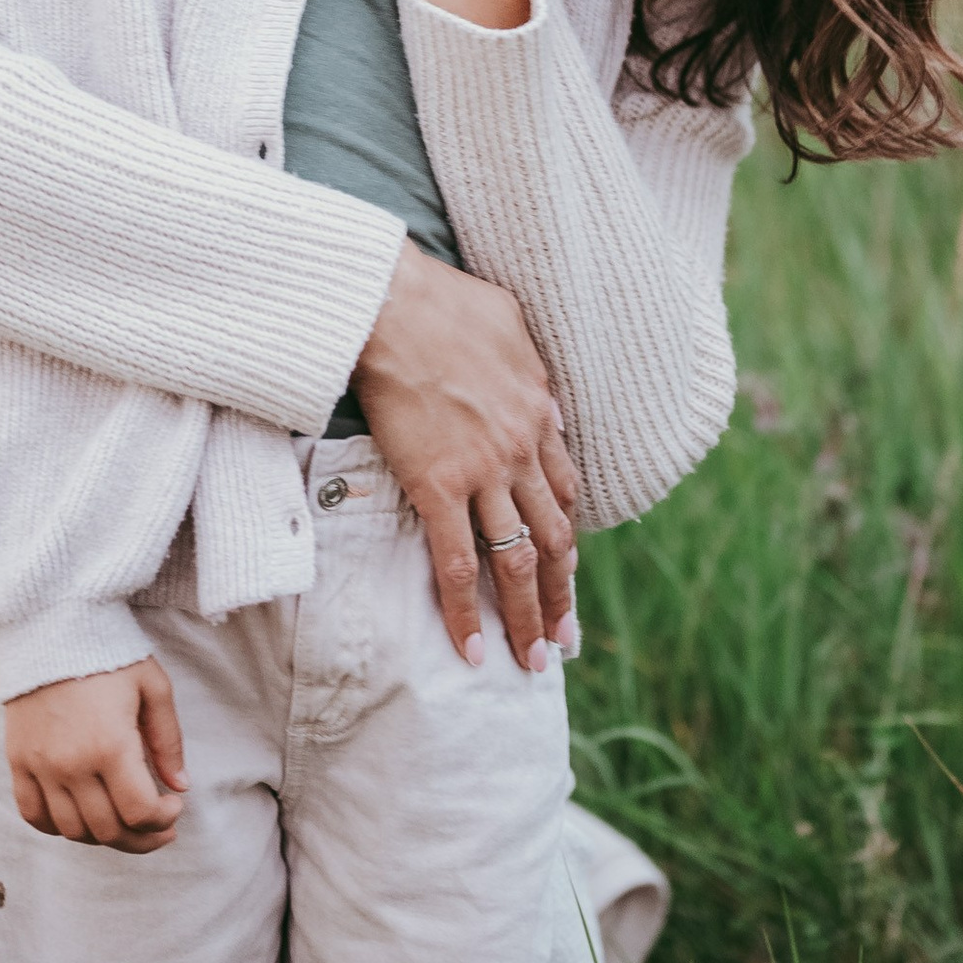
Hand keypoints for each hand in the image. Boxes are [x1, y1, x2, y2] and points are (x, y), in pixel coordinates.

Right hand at [4, 659, 187, 849]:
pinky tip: (81, 818)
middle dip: (142, 838)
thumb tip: (179, 787)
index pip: (139, 812)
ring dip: (104, 837)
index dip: (163, 821)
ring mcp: (40, 766)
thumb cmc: (108, 653)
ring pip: (72, 830)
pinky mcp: (18, 761)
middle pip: (108, 830)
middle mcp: (72, 764)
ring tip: (123, 823)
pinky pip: (33, 815)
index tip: (174, 807)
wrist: (49, 626)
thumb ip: (168, 741)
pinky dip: (58, 827)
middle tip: (158, 828)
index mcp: (110, 746)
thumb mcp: (153, 687)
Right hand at [353, 241, 578, 669]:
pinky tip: (472, 648)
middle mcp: (521, 451)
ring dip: (528, 616)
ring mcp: (483, 472)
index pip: (564, 493)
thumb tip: (543, 395)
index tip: (566, 570)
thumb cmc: (443, 301)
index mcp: (540, 415)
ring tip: (532, 661)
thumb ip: (531, 367)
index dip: (568, 539)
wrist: (394, 304)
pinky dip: (466, 611)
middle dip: (561, 596)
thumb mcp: (511, 324)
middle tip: (564, 640)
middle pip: (554, 539)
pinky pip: (458, 562)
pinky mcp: (438, 486)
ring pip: (518, 561)